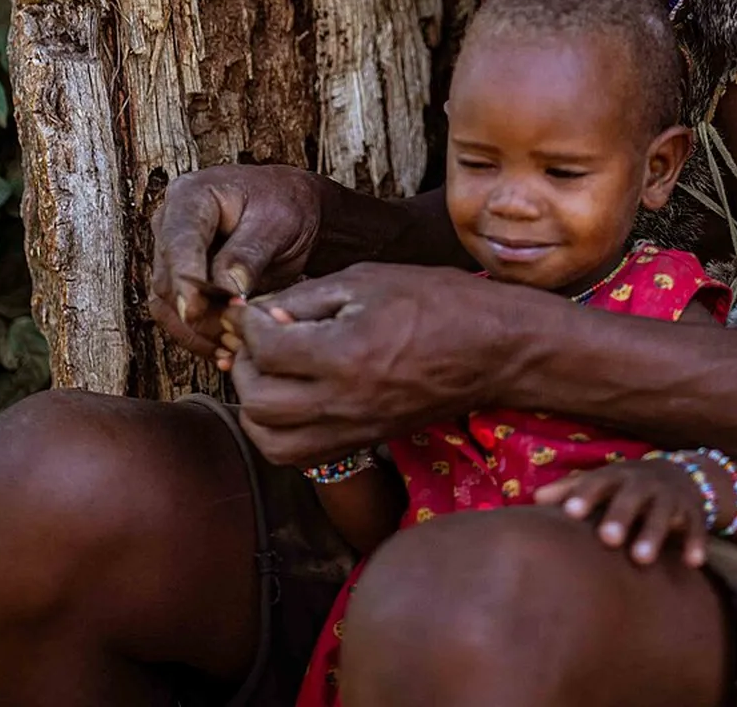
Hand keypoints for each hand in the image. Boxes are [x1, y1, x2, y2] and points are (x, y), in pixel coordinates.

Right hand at [148, 164, 323, 356]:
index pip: (179, 241)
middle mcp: (172, 223)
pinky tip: (223, 350)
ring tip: (232, 348)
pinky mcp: (180, 279)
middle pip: (168, 278)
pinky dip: (197, 335)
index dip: (184, 279)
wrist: (295, 210)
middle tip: (233, 335)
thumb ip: (247, 256)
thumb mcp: (276, 224)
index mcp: (192, 196)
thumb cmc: (287, 205)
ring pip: (167, 303)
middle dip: (197, 313)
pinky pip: (176, 314)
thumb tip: (225, 293)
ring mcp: (172, 252)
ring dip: (195, 331)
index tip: (194, 310)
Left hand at [223, 263, 545, 464]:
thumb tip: (261, 314)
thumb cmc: (437, 302)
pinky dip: (277, 431)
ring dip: (254, 404)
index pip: (266, 347)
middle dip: (243, 364)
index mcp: (345, 353)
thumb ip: (306, 299)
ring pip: (270, 438)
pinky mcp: (361, 442)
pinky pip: (297, 456)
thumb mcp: (367, 280)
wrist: (492, 349)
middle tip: (256, 338)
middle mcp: (343, 401)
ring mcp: (352, 429)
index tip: (254, 307)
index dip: (250, 322)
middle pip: (257, 399)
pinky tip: (287, 398)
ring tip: (266, 370)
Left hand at [535, 459, 713, 567]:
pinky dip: (695, 542)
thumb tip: (534, 499)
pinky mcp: (693, 512)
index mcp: (616, 476)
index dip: (585, 495)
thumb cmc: (625, 485)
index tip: (570, 513)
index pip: (598, 482)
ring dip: (653, 533)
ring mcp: (669, 497)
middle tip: (607, 538)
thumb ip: (570, 490)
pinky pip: (696, 527)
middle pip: (631, 496)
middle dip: (620, 515)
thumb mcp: (601, 482)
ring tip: (641, 559)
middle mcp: (642, 483)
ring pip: (662, 512)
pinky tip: (693, 563)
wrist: (679, 473)